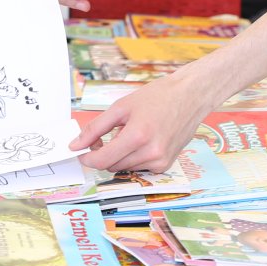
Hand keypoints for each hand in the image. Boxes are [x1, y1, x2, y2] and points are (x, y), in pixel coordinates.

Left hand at [71, 71, 206, 172]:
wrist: (190, 97)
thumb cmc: (158, 97)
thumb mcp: (121, 107)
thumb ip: (95, 127)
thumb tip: (76, 144)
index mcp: (137, 136)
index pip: (103, 160)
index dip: (87, 158)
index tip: (81, 152)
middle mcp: (151, 153)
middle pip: (112, 166)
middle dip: (103, 154)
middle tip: (105, 136)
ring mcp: (160, 162)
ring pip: (125, 168)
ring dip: (120, 155)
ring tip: (129, 133)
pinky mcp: (166, 165)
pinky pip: (139, 168)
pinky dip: (134, 157)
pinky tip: (143, 141)